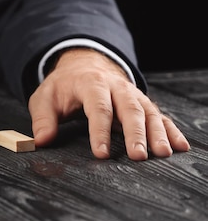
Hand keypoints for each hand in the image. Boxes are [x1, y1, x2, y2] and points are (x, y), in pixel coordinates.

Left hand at [28, 48, 189, 159]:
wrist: (82, 65)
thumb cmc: (63, 86)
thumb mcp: (45, 98)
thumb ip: (42, 119)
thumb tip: (40, 141)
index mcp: (91, 83)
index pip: (98, 107)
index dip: (99, 131)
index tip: (101, 153)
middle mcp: (116, 87)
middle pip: (129, 109)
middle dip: (134, 133)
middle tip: (138, 156)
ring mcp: (132, 94)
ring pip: (148, 112)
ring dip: (157, 133)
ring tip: (162, 153)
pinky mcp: (142, 103)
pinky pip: (160, 116)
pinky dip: (171, 130)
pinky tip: (179, 146)